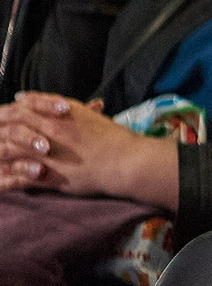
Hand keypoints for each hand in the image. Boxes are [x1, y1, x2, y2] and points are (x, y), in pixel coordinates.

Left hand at [0, 93, 177, 205]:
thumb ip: (72, 109)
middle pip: (11, 128)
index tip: (11, 108)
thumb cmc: (113, 138)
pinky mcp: (47, 175)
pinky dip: (6, 179)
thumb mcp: (91, 116)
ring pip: (8, 151)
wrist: (125, 161)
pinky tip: (1, 180)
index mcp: (57, 116)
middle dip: (0, 129)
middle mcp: (46, 132)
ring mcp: (44, 154)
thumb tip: (58, 104)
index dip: (13, 109)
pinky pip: (17, 177)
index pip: (23, 108)